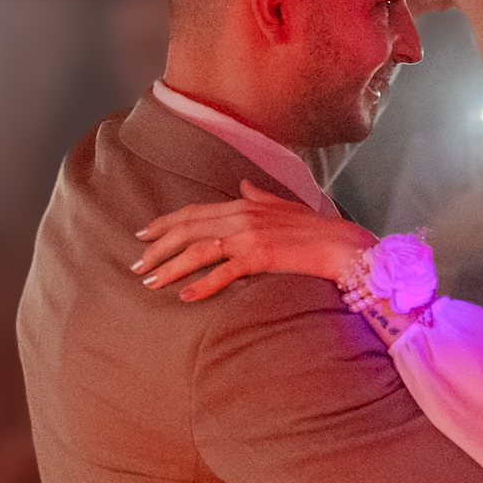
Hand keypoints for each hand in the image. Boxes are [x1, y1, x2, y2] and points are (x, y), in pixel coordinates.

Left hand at [131, 181, 376, 301]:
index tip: (142, 234)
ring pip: (198, 251)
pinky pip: (224, 273)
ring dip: (170, 267)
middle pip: (187, 230)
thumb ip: (259, 197)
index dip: (164, 223)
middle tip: (136, 265)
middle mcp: (242, 216)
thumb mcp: (285, 206)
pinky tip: (185, 296)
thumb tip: (242, 186)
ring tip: (150, 282)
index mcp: (244, 205)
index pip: (193, 212)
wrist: (345, 245)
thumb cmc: (318, 230)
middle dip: (157, 247)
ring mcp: (250, 236)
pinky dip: (203, 285)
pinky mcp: (262, 257)